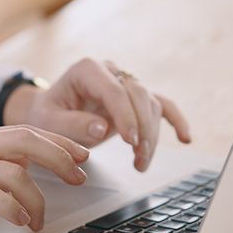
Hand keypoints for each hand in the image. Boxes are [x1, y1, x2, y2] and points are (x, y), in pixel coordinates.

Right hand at [0, 125, 89, 231]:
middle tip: (80, 176)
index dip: (57, 141)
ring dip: (36, 198)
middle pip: (27, 140)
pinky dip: (11, 209)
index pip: (24, 130)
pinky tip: (19, 222)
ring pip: (13, 171)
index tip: (81, 154)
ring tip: (40, 220)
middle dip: (60, 157)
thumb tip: (18, 174)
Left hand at [3, 58, 190, 171]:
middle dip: (142, 128)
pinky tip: (185, 138)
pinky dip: (175, 120)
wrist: (49, 112)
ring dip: (151, 135)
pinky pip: (161, 105)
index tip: (129, 141)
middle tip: (138, 156)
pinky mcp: (134, 98)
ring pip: (150, 104)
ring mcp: (125, 82)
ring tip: (140, 162)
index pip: (114, 90)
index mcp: (87, 70)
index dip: (125, 115)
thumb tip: (102, 128)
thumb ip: (72, 124)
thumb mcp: (50, 122)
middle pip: (138, 95)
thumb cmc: (47, 115)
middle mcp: (110, 71)